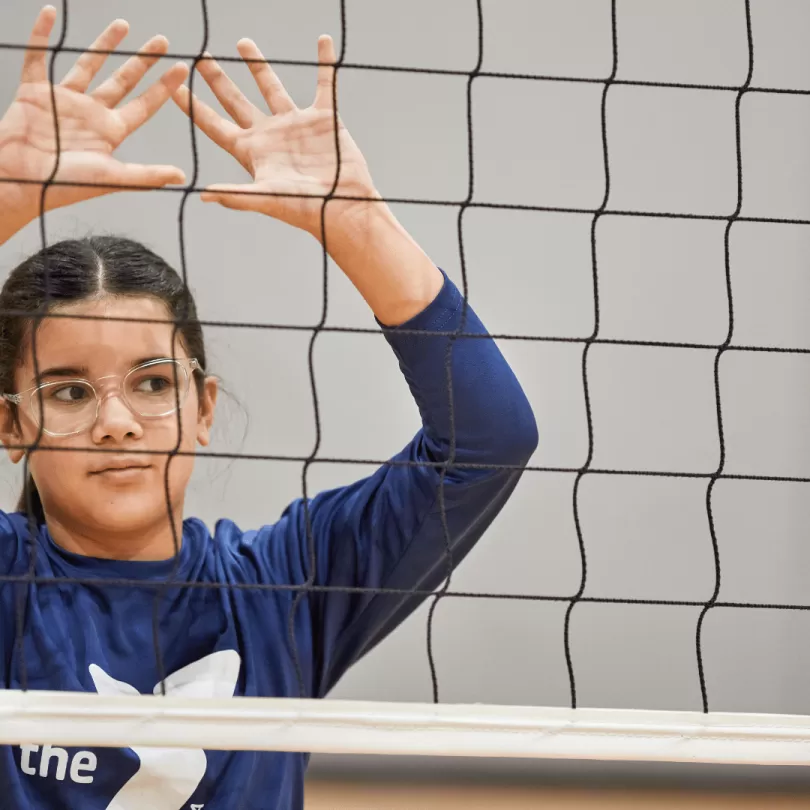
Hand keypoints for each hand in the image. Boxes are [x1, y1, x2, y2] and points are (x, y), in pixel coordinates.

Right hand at [0, 6, 187, 226]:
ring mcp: (64, 100)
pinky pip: (38, 57)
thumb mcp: (112, 178)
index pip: (144, 105)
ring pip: (87, 64)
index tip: (181, 67)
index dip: (163, 87)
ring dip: (104, 43)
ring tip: (124, 24)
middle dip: (141, 61)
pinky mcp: (34, 91)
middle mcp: (91, 113)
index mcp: (111, 132)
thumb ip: (148, 175)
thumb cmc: (67, 185)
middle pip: (122, 81)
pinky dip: (42, 34)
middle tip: (161, 40)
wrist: (21, 182)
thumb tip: (183, 177)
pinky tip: (51, 12)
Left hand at [172, 36, 377, 238]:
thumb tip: (202, 195)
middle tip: (201, 58)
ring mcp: (296, 124)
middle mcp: (269, 134)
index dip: (193, 106)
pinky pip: (324, 84)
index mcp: (251, 151)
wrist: (343, 208)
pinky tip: (322, 41)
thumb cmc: (305, 209)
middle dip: (218, 79)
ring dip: (258, 65)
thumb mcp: (267, 199)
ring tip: (242, 42)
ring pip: (272, 86)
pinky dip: (324, 63)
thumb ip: (236, 195)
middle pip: (235, 101)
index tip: (174, 87)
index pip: (214, 124)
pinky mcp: (324, 119)